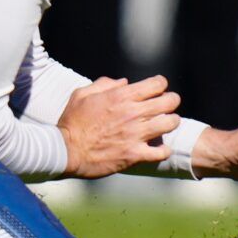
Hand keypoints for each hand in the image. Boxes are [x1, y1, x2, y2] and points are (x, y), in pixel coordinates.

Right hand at [57, 75, 181, 178]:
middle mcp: (133, 113)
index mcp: (121, 96)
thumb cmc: (72, 122)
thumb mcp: (81, 94)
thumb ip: (103, 84)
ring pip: (170, 124)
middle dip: (172, 101)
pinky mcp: (134, 155)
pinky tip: (159, 148)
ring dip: (171, 122)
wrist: (65, 151)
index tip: (157, 89)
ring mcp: (135, 134)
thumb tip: (123, 82)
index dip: (160, 84)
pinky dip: (164, 150)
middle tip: (168, 105)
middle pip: (169, 101)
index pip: (156, 83)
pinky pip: (161, 152)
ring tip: (166, 124)